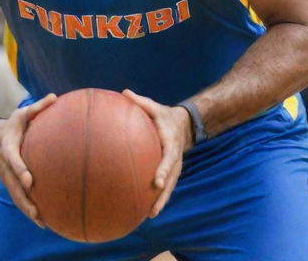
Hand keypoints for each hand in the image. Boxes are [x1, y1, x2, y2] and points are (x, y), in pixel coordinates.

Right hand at [0, 93, 56, 226]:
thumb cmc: (11, 125)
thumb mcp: (21, 114)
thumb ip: (37, 107)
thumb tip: (55, 97)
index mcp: (8, 148)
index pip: (13, 160)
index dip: (20, 169)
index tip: (29, 179)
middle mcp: (5, 166)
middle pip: (13, 186)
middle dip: (24, 199)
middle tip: (37, 211)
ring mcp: (6, 177)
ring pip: (16, 196)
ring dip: (27, 210)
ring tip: (42, 223)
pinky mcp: (9, 183)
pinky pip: (18, 198)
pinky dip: (28, 210)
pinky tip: (42, 221)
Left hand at [122, 89, 192, 217]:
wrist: (184, 124)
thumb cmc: (164, 115)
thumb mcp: (155, 107)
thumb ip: (140, 102)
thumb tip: (123, 92)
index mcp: (171, 143)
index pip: (169, 158)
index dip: (164, 170)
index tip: (156, 182)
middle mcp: (175, 158)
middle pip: (171, 179)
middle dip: (163, 194)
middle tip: (153, 207)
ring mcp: (175, 167)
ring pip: (170, 186)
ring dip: (162, 201)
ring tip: (150, 215)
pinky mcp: (172, 172)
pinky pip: (167, 186)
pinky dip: (159, 198)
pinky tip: (147, 210)